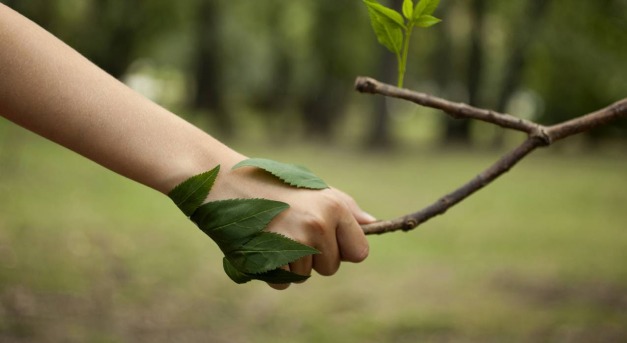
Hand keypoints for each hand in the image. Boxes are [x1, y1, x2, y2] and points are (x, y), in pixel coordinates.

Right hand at [206, 159, 374, 289]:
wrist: (226, 182)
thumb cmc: (273, 184)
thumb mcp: (314, 189)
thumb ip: (345, 209)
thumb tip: (374, 224)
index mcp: (334, 207)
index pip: (360, 252)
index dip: (344, 249)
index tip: (327, 238)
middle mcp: (318, 225)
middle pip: (331, 267)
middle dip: (316, 257)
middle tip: (292, 230)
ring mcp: (294, 243)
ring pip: (306, 275)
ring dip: (292, 262)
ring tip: (275, 233)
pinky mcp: (270, 259)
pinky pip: (284, 283)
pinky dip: (274, 272)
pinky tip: (263, 245)